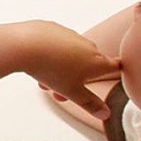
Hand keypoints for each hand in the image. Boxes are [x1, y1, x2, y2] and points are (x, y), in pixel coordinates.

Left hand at [0, 20, 120, 117]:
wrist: (24, 45)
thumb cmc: (51, 68)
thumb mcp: (72, 92)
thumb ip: (89, 104)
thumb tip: (105, 113)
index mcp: (97, 61)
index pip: (115, 66)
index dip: (114, 73)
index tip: (112, 75)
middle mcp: (88, 45)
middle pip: (88, 64)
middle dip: (75, 79)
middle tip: (58, 93)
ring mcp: (71, 34)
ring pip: (70, 55)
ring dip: (60, 69)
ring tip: (42, 80)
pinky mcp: (53, 27)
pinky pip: (56, 43)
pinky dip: (50, 53)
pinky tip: (37, 60)